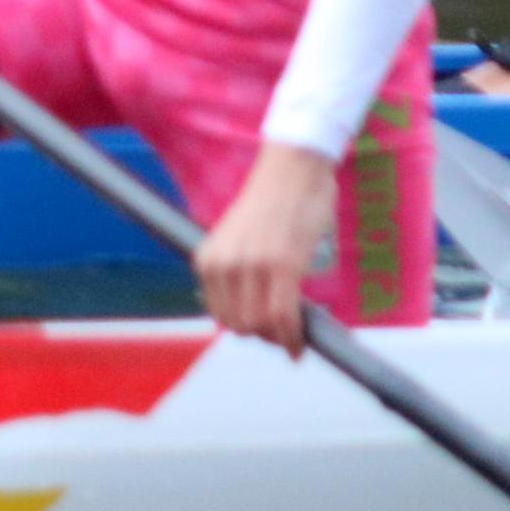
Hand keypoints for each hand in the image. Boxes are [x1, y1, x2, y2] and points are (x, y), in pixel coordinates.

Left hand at [194, 142, 338, 355]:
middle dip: (265, 335)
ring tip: (295, 331)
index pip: (221, 315)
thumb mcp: (237, 240)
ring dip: (280, 337)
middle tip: (286, 330)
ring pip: (261, 326)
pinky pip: (284, 318)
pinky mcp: (283, 266)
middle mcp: (224, 264)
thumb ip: (235, 272)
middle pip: (241, 326)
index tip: (267, 330)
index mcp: (208, 259)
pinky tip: (301, 340)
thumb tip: (249, 316)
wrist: (293, 169)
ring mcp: (252, 266)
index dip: (247, 329)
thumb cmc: (272, 203)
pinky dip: (293, 337)